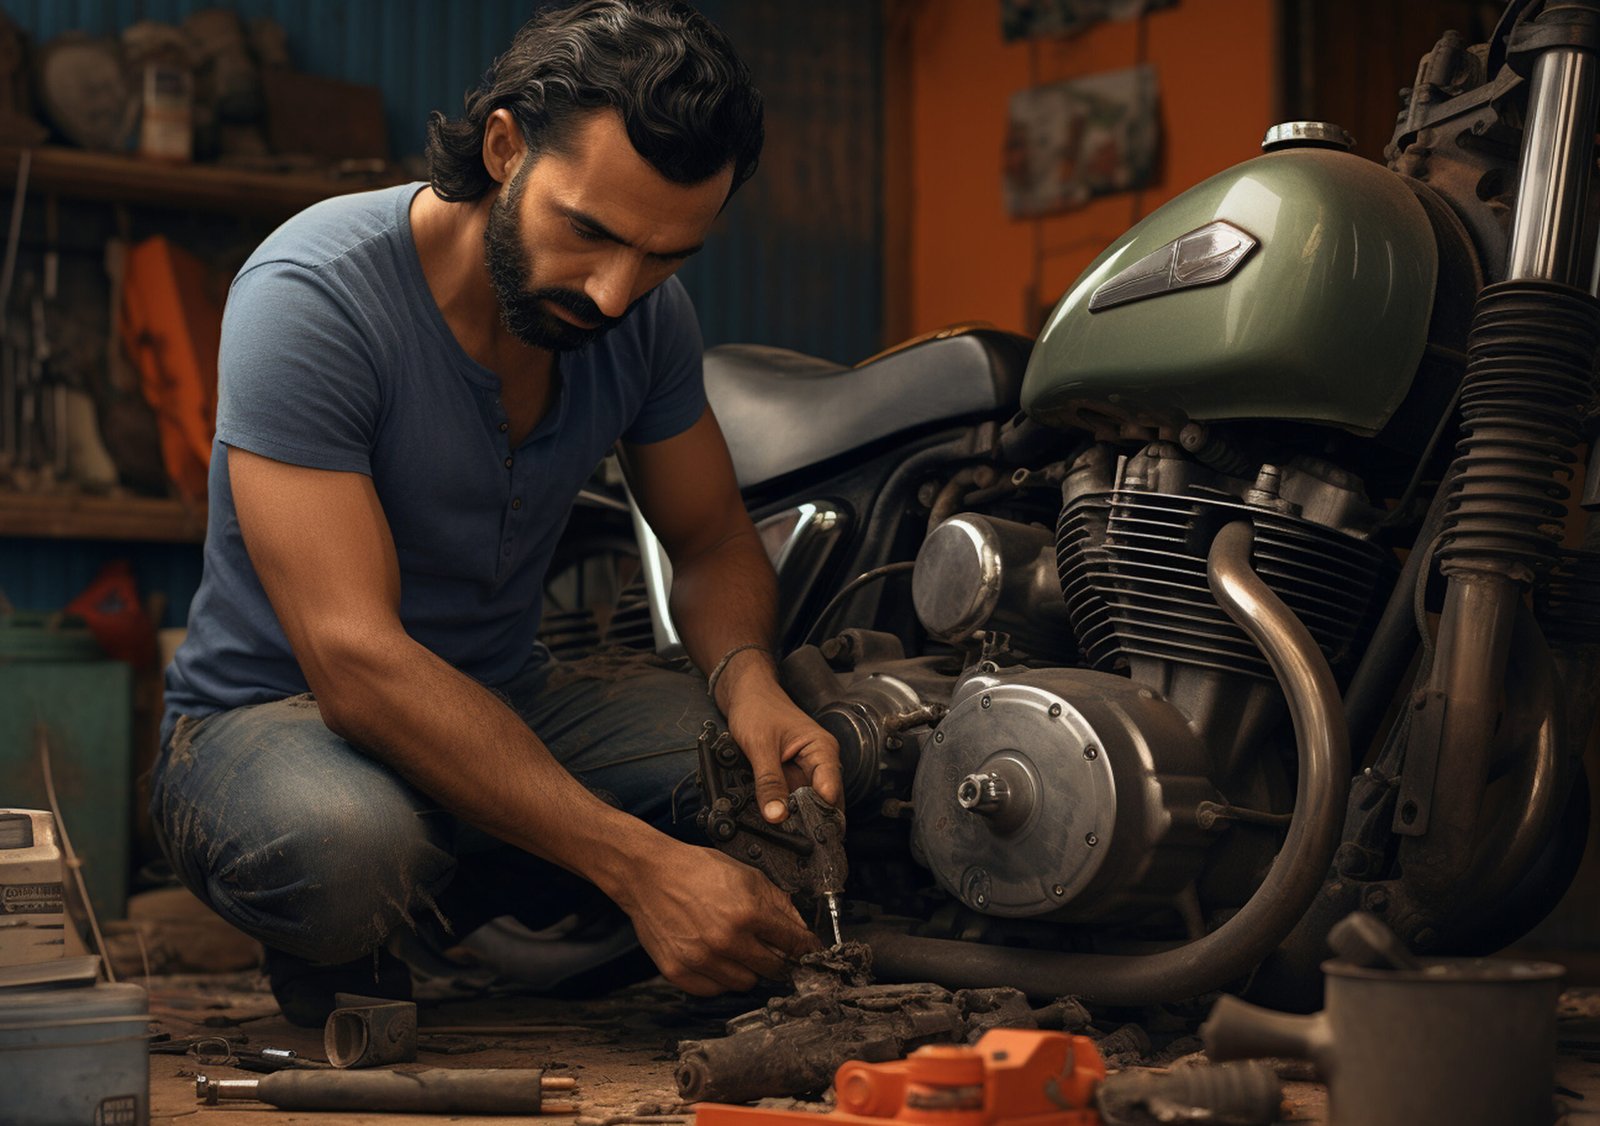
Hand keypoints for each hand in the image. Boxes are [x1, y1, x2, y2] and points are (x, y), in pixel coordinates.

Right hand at [617, 840, 818, 993]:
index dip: (807, 948)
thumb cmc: (697, 871)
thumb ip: (778, 903)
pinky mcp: (680, 972)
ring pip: (746, 983)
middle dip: (779, 959)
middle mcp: (727, 941)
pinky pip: (715, 990)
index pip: (794, 943)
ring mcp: (702, 960)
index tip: (810, 952)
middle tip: (772, 949)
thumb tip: (800, 929)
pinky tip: (716, 957)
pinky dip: (720, 977)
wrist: (649, 875)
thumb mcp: (747, 875)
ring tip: (737, 948)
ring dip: (748, 969)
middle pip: (774, 969)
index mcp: (748, 913)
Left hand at [724, 672, 842, 822]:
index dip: (818, 814)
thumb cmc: (757, 708)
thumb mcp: (760, 745)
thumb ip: (769, 781)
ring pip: (807, 805)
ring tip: (780, 832)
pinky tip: (774, 820)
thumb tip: (776, 816)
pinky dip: (784, 810)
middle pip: (823, 803)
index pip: (831, 791)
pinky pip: (792, 800)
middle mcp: (820, 763)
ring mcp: (806, 771)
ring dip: (795, 818)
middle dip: (808, 822)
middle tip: (790, 839)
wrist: (745, 694)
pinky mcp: (792, 777)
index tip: (802, 833)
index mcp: (822, 750)